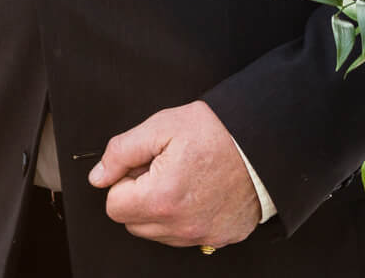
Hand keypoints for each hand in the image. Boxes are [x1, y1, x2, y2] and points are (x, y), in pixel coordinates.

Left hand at [90, 101, 262, 248]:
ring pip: (159, 232)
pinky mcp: (220, 237)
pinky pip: (188, 236)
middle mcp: (180, 225)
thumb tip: (99, 176)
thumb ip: (122, 151)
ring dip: (163, 209)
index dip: (126, 180)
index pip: (114, 205)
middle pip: (134, 222)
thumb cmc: (219, 131)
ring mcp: (202, 235)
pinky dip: (188, 217)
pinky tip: (202, 192)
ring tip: (186, 178)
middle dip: (141, 196)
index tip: (145, 165)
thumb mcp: (163, 126)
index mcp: (161, 198)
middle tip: (166, 168)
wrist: (265, 142)